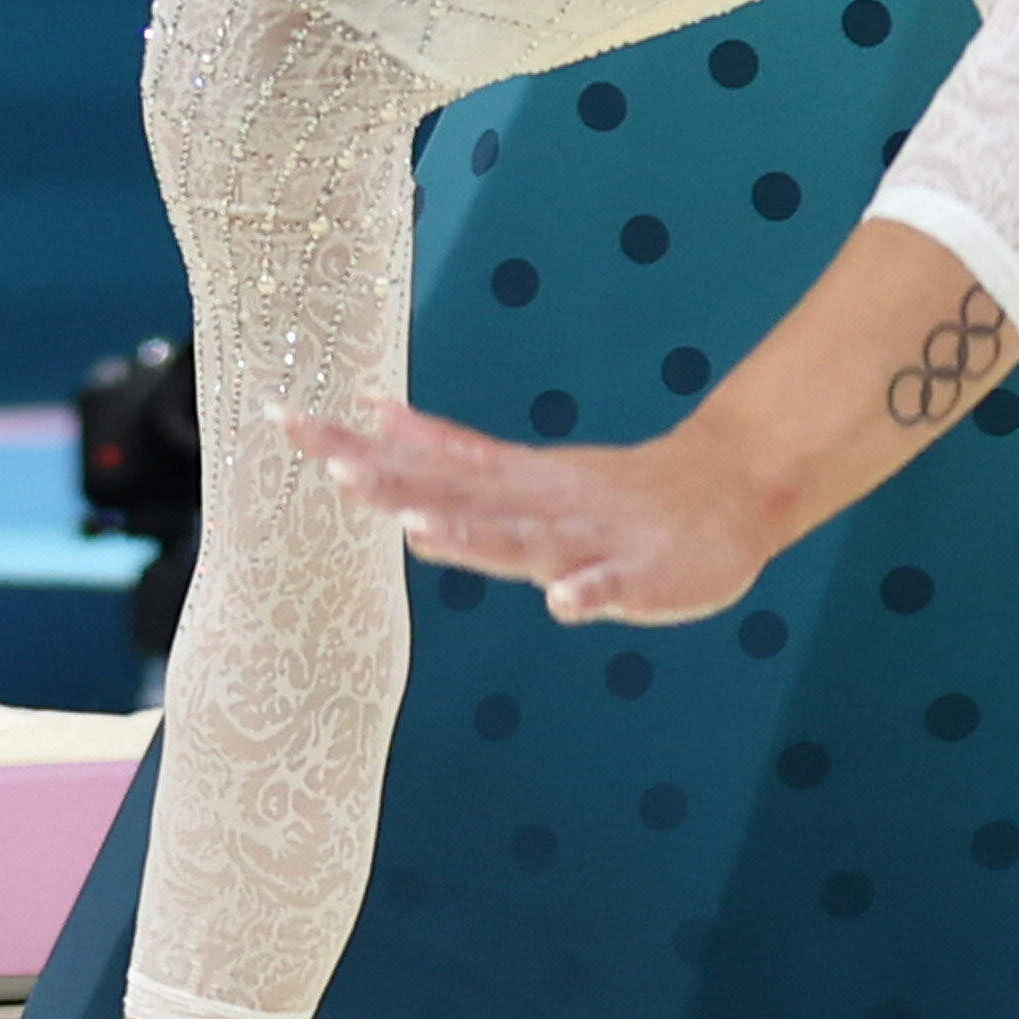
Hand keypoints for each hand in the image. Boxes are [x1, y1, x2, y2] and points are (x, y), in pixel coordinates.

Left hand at [291, 398, 776, 622]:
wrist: (730, 493)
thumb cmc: (617, 495)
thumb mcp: (524, 468)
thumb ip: (453, 450)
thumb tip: (377, 414)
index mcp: (510, 485)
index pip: (420, 464)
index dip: (356, 450)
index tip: (288, 423)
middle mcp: (537, 507)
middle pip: (454, 494)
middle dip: (394, 484)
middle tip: (331, 466)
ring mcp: (587, 542)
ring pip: (522, 541)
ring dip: (473, 535)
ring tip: (420, 530)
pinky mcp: (639, 578)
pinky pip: (610, 589)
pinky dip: (588, 594)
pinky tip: (566, 604)